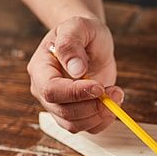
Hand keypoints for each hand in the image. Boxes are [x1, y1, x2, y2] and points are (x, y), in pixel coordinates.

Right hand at [26, 16, 122, 133]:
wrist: (89, 42)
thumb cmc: (82, 32)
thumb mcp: (78, 27)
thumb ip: (72, 44)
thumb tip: (76, 70)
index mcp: (40, 69)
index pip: (51, 90)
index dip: (75, 93)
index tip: (99, 86)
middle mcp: (44, 91)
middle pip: (64, 112)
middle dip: (93, 106)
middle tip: (115, 91)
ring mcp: (59, 105)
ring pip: (75, 125)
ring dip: (101, 114)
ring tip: (116, 93)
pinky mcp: (76, 114)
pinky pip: (88, 128)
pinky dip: (104, 120)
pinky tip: (112, 103)